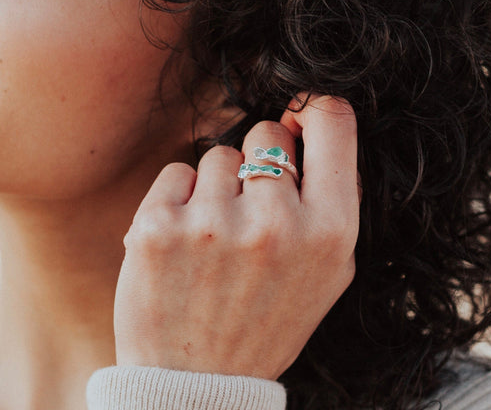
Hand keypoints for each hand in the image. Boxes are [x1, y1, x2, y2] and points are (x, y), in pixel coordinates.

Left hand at [113, 94, 358, 379]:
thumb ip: (329, 199)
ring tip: (214, 244)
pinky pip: (175, 172)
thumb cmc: (265, 320)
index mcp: (330, 235)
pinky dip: (176, 200)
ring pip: (217, 154)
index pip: (333, 123)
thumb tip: (311, 117)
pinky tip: (182, 245)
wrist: (196, 384)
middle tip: (248, 216)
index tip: (299, 116)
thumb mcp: (325, 273)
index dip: (314, 108)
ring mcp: (212, 225)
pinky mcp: (157, 227)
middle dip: (257, 163)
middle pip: (266, 132)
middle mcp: (275, 225)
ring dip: (213, 188)